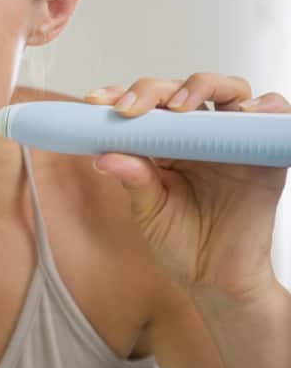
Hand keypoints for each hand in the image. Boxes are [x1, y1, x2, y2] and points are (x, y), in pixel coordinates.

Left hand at [85, 73, 288, 302]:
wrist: (216, 280)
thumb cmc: (180, 242)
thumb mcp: (148, 210)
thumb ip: (133, 180)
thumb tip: (104, 156)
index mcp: (166, 143)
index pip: (146, 105)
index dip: (121, 95)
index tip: (94, 102)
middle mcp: (200, 135)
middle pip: (184, 89)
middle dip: (153, 90)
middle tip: (130, 108)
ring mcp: (233, 142)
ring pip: (230, 91)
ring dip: (204, 87)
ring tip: (180, 108)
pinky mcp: (266, 157)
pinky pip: (274, 119)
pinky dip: (266, 106)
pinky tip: (244, 111)